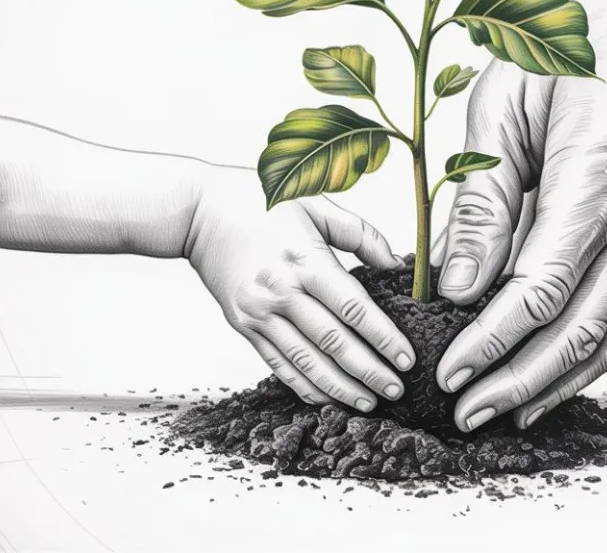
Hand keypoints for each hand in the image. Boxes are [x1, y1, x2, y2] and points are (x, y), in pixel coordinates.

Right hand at [186, 168, 414, 409]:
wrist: (199, 213)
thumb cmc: (261, 203)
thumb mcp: (315, 204)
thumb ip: (360, 234)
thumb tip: (395, 263)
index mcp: (305, 260)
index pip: (352, 308)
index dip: (383, 338)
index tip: (407, 358)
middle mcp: (281, 292)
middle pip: (333, 342)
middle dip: (369, 371)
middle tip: (397, 390)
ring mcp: (259, 313)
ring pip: (306, 361)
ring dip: (340, 388)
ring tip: (369, 402)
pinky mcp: (244, 326)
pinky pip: (279, 364)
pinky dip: (304, 385)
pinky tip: (328, 398)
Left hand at [433, 0, 606, 430]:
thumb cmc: (579, 50)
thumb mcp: (506, 107)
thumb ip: (482, 200)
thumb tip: (457, 284)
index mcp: (593, 180)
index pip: (538, 288)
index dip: (491, 340)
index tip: (449, 369)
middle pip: (574, 331)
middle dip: (515, 382)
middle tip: (464, 414)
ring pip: (604, 338)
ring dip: (551, 385)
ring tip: (500, 415)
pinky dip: (583, 361)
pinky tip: (547, 380)